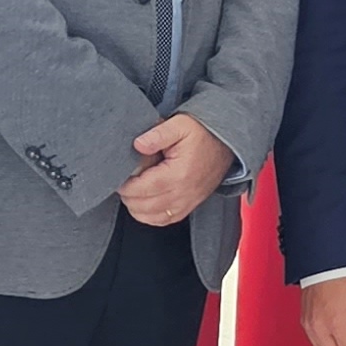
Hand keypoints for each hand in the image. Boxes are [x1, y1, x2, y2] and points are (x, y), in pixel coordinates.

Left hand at [117, 114, 234, 226]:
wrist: (226, 143)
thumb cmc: (202, 134)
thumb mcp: (179, 124)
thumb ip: (157, 134)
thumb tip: (138, 145)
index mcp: (178, 174)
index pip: (141, 189)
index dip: (124, 185)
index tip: (120, 175)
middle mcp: (183, 193)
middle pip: (142, 206)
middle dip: (128, 195)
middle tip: (127, 178)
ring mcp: (186, 203)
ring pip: (150, 217)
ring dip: (136, 206)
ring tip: (134, 189)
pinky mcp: (188, 207)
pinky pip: (163, 220)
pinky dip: (149, 215)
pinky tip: (144, 201)